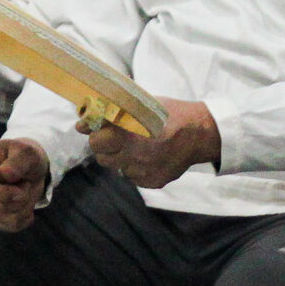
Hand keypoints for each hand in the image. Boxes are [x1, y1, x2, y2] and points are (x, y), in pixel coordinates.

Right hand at [0, 139, 48, 232]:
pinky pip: (9, 227)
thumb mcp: (26, 153)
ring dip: (23, 209)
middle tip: (27, 185)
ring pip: (3, 218)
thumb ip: (16, 162)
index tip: (23, 189)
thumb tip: (4, 174)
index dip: (3, 192)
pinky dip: (24, 220)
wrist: (29, 167)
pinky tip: (27, 208)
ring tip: (27, 194)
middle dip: (19, 200)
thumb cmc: (25, 157)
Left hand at [87, 97, 219, 189]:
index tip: (91, 128)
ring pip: (117, 168)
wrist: (201, 133)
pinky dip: (135, 168)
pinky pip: (133, 177)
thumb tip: (84, 117)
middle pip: (101, 157)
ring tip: (135, 146)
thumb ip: (112, 110)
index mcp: (129, 133)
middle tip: (113, 138)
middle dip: (103, 146)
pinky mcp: (153, 182)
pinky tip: (148, 156)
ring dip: (120, 158)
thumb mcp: (140, 103)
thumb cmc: (169, 114)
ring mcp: (144, 171)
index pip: (95, 140)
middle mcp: (134, 155)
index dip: (93, 133)